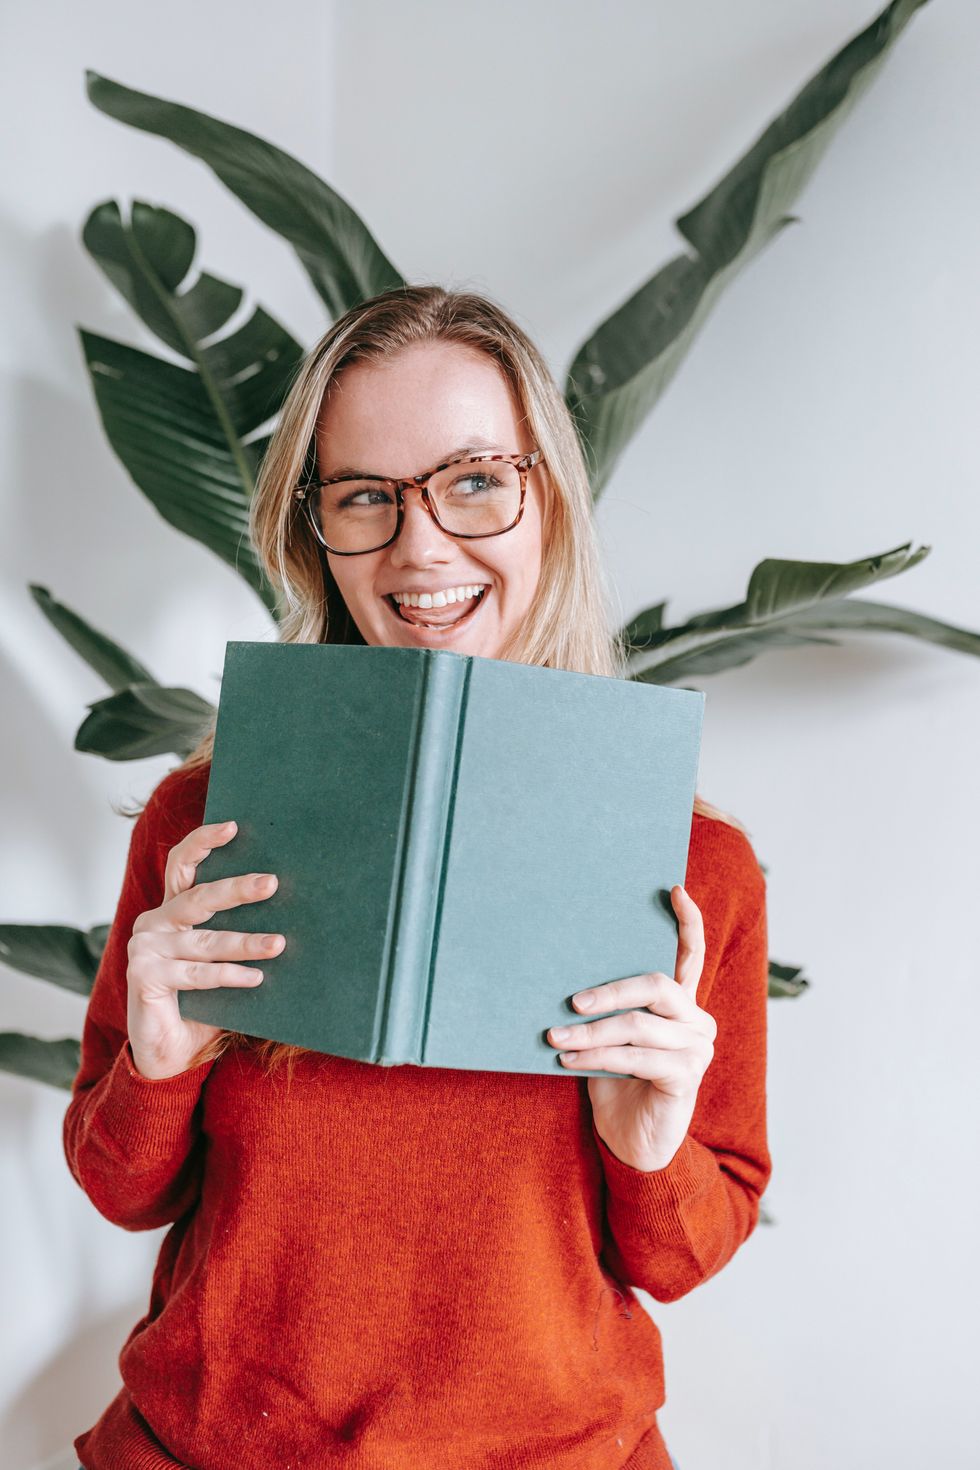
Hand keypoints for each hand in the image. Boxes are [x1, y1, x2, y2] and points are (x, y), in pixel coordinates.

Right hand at [126, 819, 285, 1079]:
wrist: (170, 1053)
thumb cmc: (202, 1001)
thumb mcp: (221, 960)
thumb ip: (238, 933)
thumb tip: (296, 910)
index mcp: (171, 910)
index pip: (182, 864)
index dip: (203, 842)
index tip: (233, 826)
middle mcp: (154, 923)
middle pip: (198, 898)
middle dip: (237, 889)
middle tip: (272, 883)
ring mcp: (146, 949)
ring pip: (204, 941)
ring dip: (245, 943)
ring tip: (279, 944)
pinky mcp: (144, 976)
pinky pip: (196, 974)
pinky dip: (229, 975)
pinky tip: (255, 978)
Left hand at [546, 885, 714, 1171]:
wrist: (631, 1143)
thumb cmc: (616, 1084)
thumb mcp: (609, 1039)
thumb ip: (605, 1009)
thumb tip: (564, 979)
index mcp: (680, 1004)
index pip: (691, 956)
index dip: (688, 922)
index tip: (674, 889)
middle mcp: (696, 1020)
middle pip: (657, 986)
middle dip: (609, 990)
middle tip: (572, 999)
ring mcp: (696, 1049)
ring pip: (638, 1025)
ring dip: (590, 1032)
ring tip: (554, 1036)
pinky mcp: (686, 1077)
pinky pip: (635, 1058)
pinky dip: (598, 1057)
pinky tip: (568, 1060)